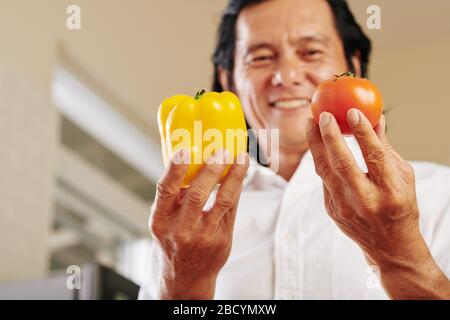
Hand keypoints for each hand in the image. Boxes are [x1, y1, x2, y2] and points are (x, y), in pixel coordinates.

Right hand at [149, 149, 248, 299]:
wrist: (186, 276)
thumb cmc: (174, 240)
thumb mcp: (165, 221)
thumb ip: (175, 196)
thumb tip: (192, 161)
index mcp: (161, 220)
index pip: (165, 190)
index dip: (174, 169)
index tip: (184, 150)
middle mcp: (180, 229)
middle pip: (197, 194)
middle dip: (212, 170)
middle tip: (222, 150)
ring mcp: (203, 236)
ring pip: (222, 200)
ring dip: (234, 175)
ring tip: (241, 157)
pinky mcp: (222, 239)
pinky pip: (232, 208)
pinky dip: (237, 187)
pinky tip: (241, 173)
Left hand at [306, 109, 449, 298]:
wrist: (390, 246)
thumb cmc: (400, 206)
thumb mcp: (403, 177)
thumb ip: (386, 149)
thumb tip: (375, 118)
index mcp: (390, 191)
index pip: (374, 157)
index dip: (362, 133)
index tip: (352, 112)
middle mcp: (366, 201)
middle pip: (342, 164)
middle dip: (330, 136)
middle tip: (322, 115)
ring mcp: (345, 208)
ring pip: (325, 171)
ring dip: (315, 145)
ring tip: (311, 123)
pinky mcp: (332, 211)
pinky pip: (324, 181)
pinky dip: (322, 161)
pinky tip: (318, 146)